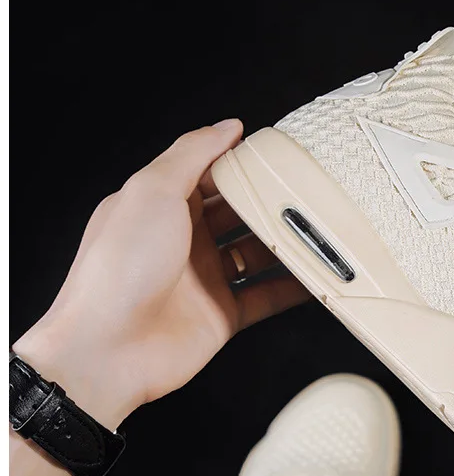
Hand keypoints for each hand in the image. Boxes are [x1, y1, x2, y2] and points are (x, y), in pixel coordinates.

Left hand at [13, 121, 309, 428]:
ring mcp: (204, 278)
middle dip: (271, 201)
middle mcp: (183, 239)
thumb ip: (191, 154)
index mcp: (160, 204)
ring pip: (256, 252)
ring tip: (324, 228)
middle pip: (238, 212)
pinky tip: (318, 276)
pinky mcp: (222, 315)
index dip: (241, 161)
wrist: (107, 349)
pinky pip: (265, 296)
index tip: (280, 151)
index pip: (208, 172)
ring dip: (287, 242)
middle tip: (311, 189)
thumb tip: (225, 127)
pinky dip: (292, 288)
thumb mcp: (152, 191)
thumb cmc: (117, 268)